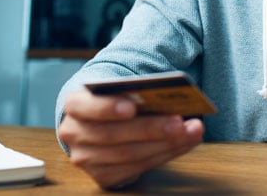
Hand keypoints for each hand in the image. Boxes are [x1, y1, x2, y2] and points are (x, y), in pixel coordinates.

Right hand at [58, 89, 204, 188]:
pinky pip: (137, 168)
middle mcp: (74, 134)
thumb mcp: (119, 90)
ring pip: (129, 154)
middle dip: (151, 129)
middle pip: (114, 135)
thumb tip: (170, 96)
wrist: (98, 123)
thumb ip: (136, 92)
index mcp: (75, 105)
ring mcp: (86, 159)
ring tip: (192, 131)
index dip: (108, 107)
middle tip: (180, 122)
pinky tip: (184, 143)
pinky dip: (165, 154)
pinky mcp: (103, 176)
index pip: (85, 106)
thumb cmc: (115, 100)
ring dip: (166, 143)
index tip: (132, 106)